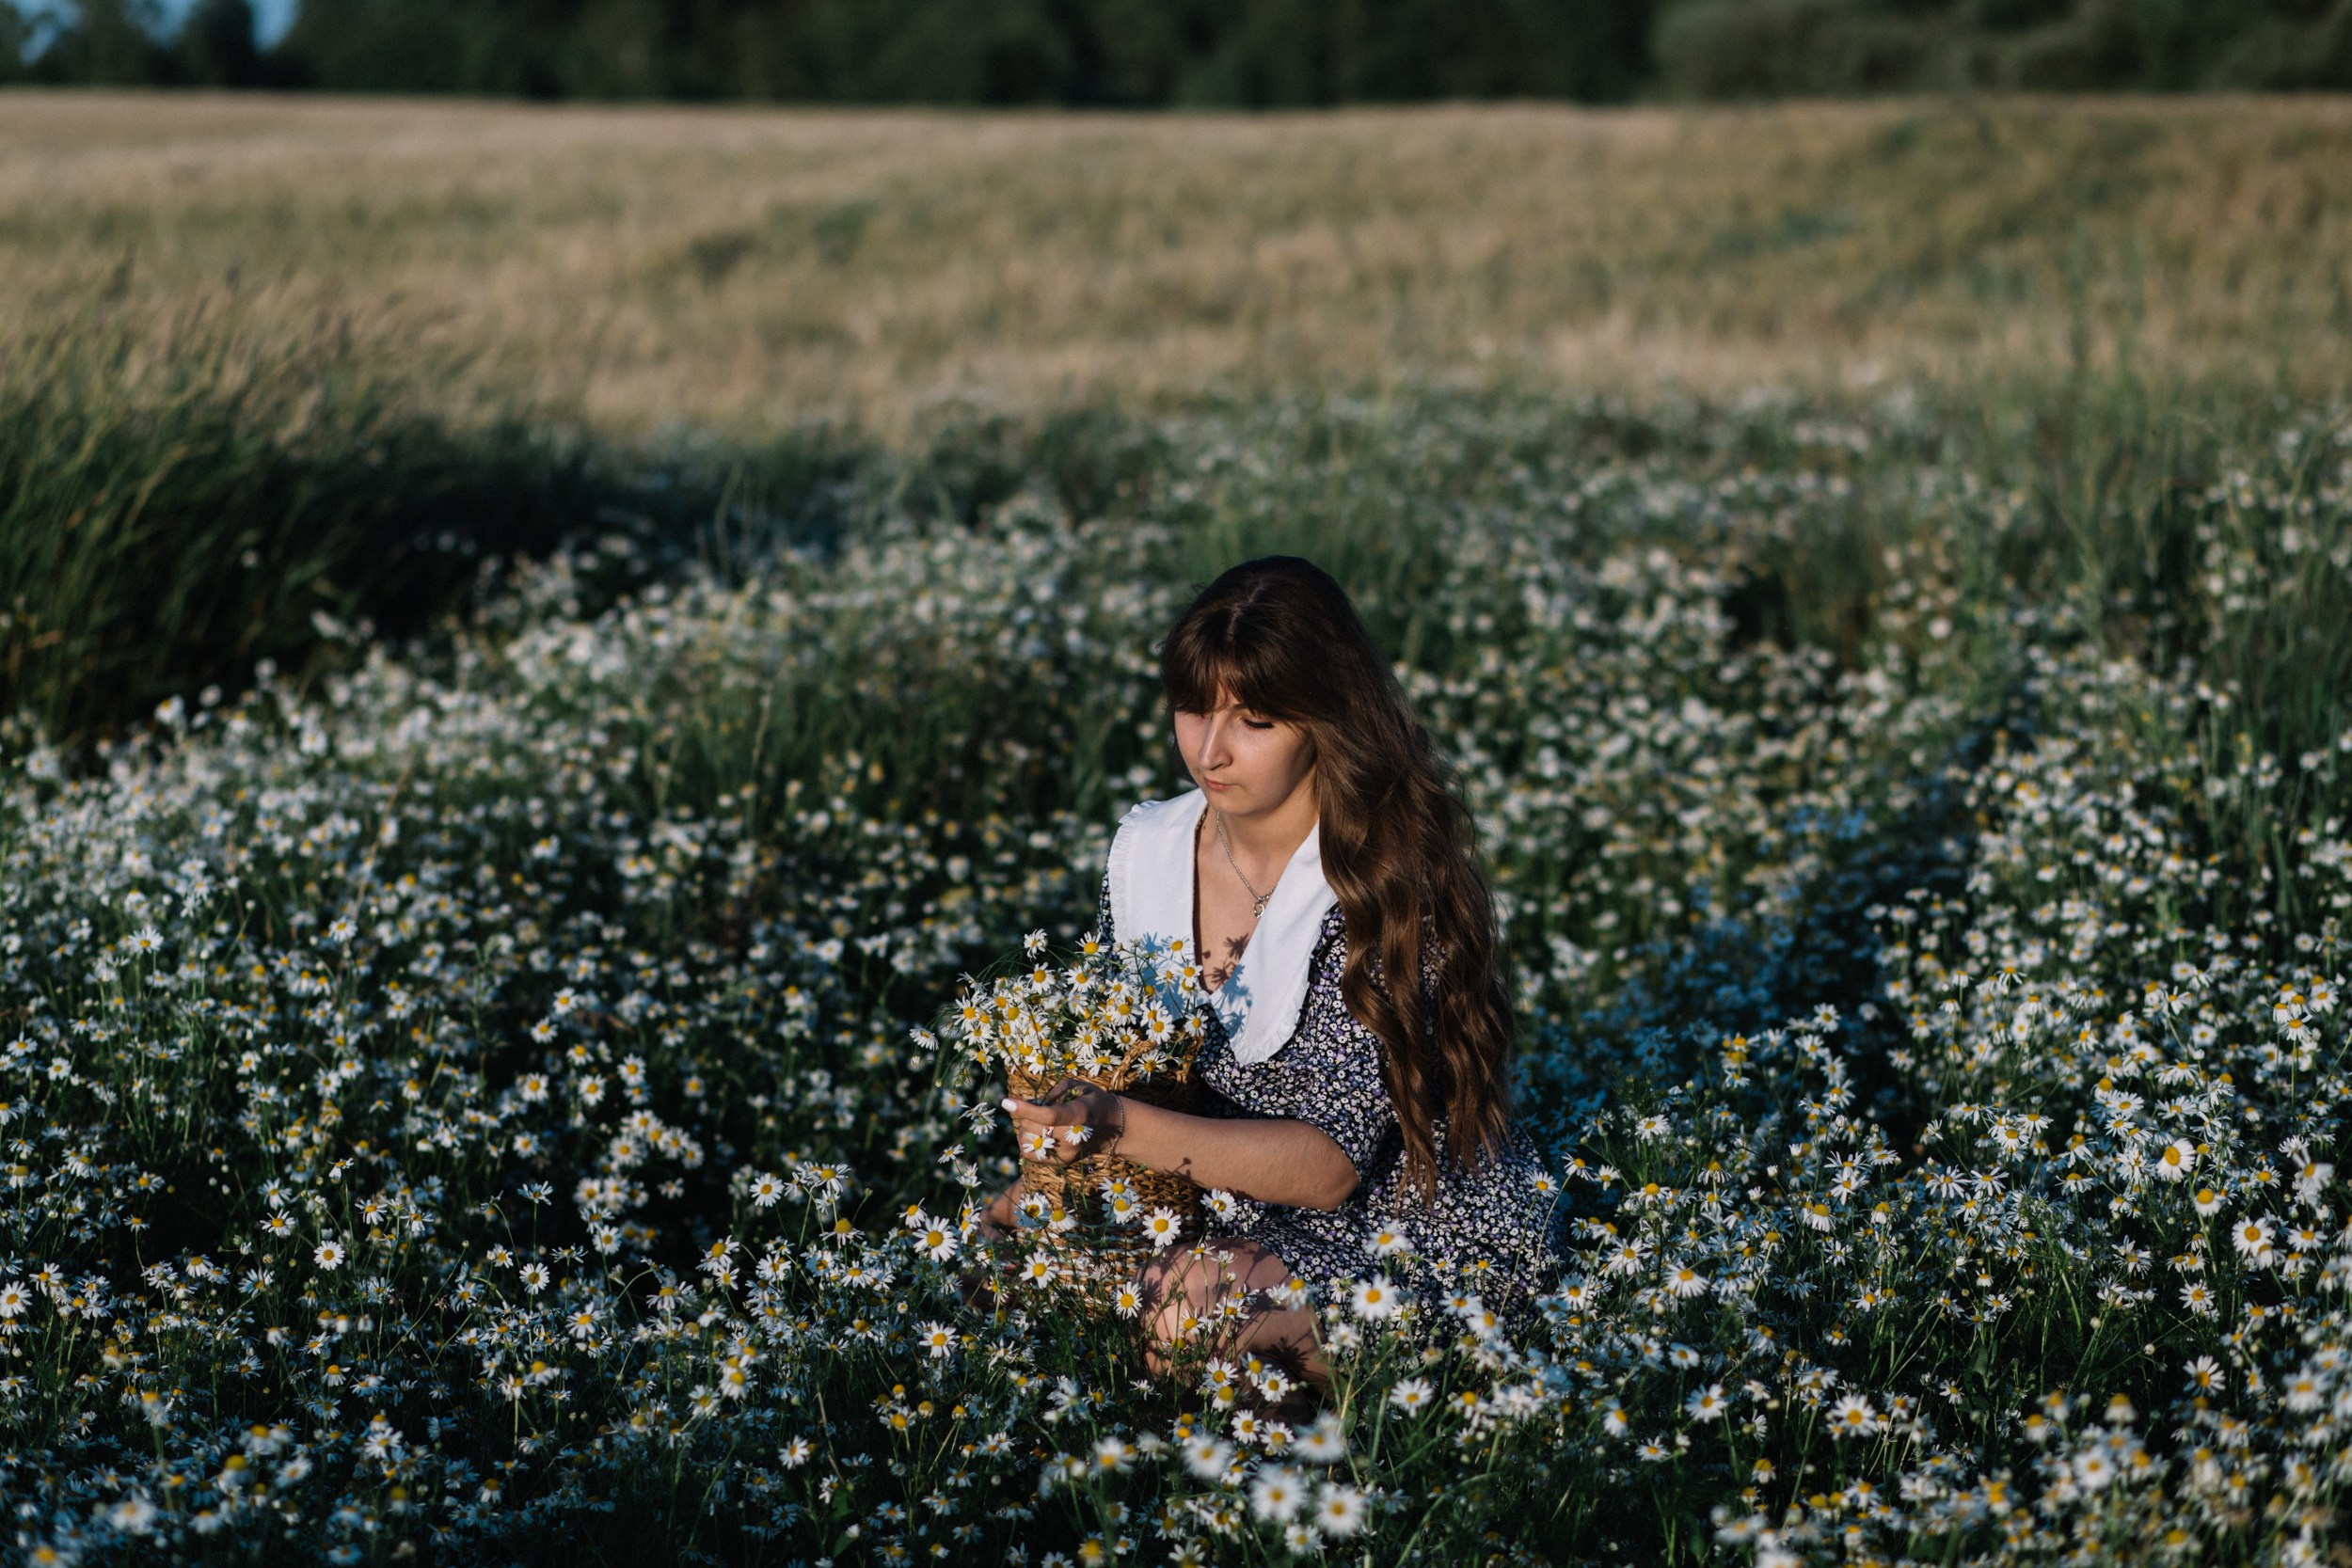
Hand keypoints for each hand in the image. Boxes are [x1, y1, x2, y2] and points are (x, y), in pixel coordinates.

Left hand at [1002, 1077, 1124, 1167]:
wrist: (1111, 1127)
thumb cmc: (1090, 1100)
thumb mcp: (1077, 1086)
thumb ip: (1054, 1092)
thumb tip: (1030, 1105)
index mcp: (1080, 1114)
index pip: (1049, 1115)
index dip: (1026, 1109)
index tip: (1006, 1101)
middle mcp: (1073, 1137)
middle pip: (1032, 1127)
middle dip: (1026, 1114)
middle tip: (1038, 1108)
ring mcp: (1067, 1153)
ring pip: (1027, 1140)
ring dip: (1025, 1128)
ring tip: (1039, 1121)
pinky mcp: (1061, 1162)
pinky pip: (1029, 1153)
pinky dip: (1027, 1140)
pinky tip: (1037, 1133)